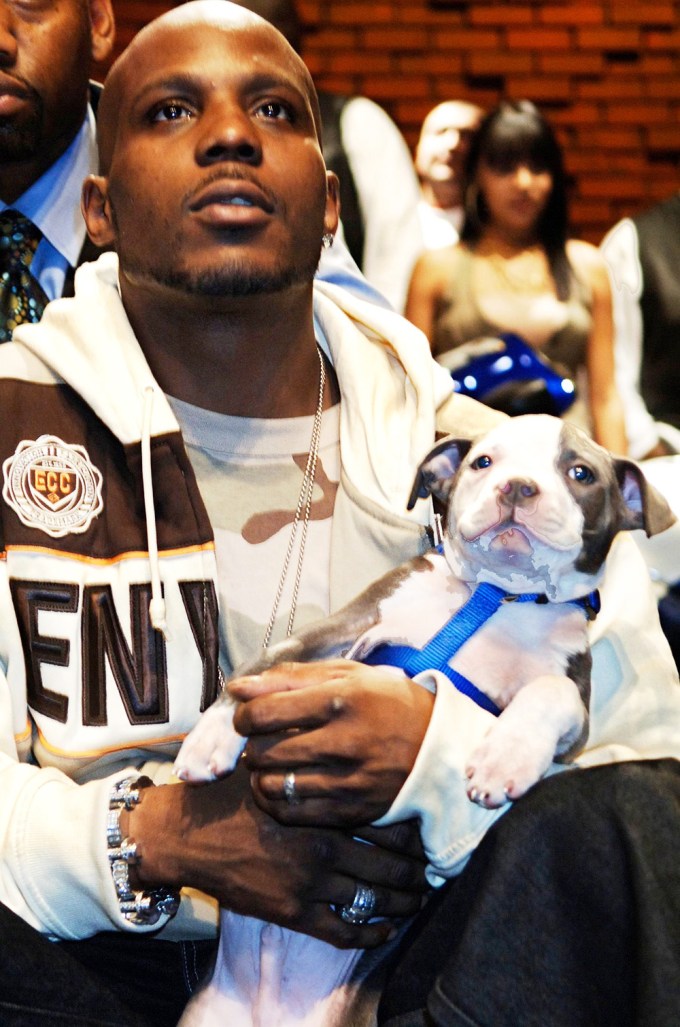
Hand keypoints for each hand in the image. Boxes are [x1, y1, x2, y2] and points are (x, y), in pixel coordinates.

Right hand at [128, 763, 426, 948]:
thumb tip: (341, 717)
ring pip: (376, 898)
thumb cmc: (232, 789)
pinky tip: (385, 928)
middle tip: (434, 867)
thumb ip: (308, 743)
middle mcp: (324, 846)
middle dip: (419, 869)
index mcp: (323, 805)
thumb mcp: (271, 755)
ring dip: (404, 901)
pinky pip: (345, 931)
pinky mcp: (293, 912)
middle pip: (392, 863)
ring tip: (418, 897)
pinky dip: (372, 932)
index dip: (415, 827)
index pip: (389, 820)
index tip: (428, 828)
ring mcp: (310, 884)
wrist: (188, 832)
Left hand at [229, 660, 434, 825]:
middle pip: (263, 751)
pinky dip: (275, 799)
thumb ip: (292, 677)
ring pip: (272, 785)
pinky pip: (291, 813)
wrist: (440, 748)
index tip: (248, 716)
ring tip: (271, 761)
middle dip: (251, 745)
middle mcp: (344, 741)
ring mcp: (348, 781)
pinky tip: (284, 784)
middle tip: (259, 739)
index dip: (243, 715)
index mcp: (341, 699)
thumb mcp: (348, 675)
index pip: (264, 713)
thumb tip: (238, 687)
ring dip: (260, 773)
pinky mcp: (351, 812)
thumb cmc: (388, 702)